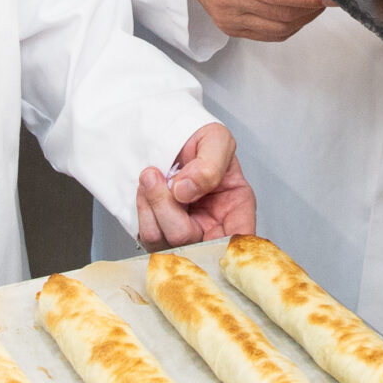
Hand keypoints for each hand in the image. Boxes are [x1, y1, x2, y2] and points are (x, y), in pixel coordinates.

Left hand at [137, 123, 256, 247]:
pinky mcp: (162, 234)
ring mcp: (186, 234)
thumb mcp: (216, 139)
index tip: (201, 225)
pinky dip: (143, 209)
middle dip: (171, 211)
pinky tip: (147, 189)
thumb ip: (209, 164)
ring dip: (153, 207)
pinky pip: (149, 235)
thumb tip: (184, 190)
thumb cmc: (200, 140)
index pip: (239, 242)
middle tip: (164, 177)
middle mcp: (213, 227)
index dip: (225, 246)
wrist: (170, 136)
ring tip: (152, 176)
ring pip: (166, 243)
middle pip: (196, 246)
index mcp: (236, 208)